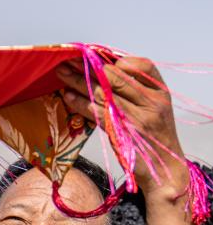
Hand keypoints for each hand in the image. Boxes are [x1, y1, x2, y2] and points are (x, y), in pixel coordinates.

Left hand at [56, 56, 187, 196]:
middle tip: (68, 59)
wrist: (163, 168)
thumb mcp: (153, 109)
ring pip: (103, 93)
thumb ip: (135, 91)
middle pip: (116, 78)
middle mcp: (151, 102)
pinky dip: (80, 103)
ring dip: (78, 82)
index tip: (97, 56)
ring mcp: (137, 118)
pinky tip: (67, 96)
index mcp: (160, 93)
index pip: (144, 66)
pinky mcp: (122, 133)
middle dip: (90, 67)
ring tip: (61, 73)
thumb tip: (102, 71)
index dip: (119, 59)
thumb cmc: (152, 136)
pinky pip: (96, 113)